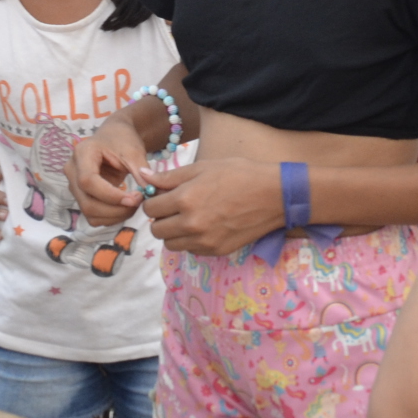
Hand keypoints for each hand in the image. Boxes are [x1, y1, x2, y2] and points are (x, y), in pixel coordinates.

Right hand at [70, 116, 151, 225]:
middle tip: (138, 202)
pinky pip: (93, 216)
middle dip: (116, 210)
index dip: (110, 195)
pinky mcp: (82, 197)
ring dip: (115, 216)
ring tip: (134, 204)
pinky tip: (125, 207)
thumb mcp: (134, 150)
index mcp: (82, 154)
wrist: (114, 137)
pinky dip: (111, 217)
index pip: (88, 181)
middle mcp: (72, 171)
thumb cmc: (122, 139)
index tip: (134, 198)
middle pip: (87, 203)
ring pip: (90, 213)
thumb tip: (149, 193)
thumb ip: (141, 170)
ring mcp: (75, 186)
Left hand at [138, 158, 281, 255]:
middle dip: (160, 218)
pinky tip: (203, 226)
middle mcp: (191, 224)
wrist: (274, 195)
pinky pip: (190, 250)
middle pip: (156, 230)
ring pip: (170, 244)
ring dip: (173, 232)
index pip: (150, 208)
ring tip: (187, 218)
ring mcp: (204, 241)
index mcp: (185, 199)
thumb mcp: (203, 167)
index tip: (163, 196)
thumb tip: (144, 176)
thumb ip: (170, 176)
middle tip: (173, 208)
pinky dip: (190, 241)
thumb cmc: (239, 174)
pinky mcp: (216, 251)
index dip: (153, 200)